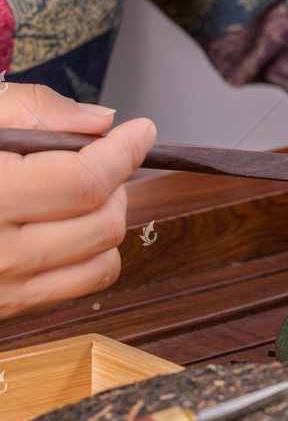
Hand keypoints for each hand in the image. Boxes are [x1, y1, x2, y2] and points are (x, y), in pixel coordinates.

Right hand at [0, 84, 155, 319]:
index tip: (140, 131)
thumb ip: (29, 111)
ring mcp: (2, 289)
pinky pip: (81, 285)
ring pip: (104, 258)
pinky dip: (93, 253)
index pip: (82, 181)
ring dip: (109, 220)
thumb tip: (100, 121)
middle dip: (117, 183)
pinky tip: (67, 227)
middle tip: (99, 158)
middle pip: (103, 221)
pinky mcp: (6, 310)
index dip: (123, 152)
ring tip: (82, 192)